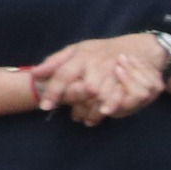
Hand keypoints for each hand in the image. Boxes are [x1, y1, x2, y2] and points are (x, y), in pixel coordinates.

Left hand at [28, 35, 166, 125]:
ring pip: (103, 96)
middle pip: (86, 88)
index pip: (64, 74)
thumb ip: (54, 61)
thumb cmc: (100, 51)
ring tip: (86, 120)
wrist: (137, 48)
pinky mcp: (129, 82)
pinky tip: (103, 115)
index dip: (54, 91)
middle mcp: (98, 65)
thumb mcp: (76, 50)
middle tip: (72, 116)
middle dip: (77, 104)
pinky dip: (112, 109)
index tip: (45, 107)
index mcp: (82, 56)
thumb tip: (33, 74)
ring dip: (94, 111)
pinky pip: (120, 99)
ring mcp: (115, 74)